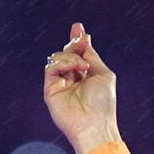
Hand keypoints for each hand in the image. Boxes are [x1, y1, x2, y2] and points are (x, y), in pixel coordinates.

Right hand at [43, 22, 121, 153]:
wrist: (94, 125)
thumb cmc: (103, 103)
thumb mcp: (103, 74)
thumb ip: (92, 57)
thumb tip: (85, 40)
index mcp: (87, 76)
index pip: (80, 54)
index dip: (78, 41)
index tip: (79, 28)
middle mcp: (73, 79)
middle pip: (67, 53)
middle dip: (73, 43)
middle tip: (78, 38)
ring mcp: (61, 84)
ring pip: (58, 57)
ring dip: (71, 56)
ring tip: (82, 66)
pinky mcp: (51, 89)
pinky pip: (51, 67)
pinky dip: (63, 63)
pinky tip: (75, 68)